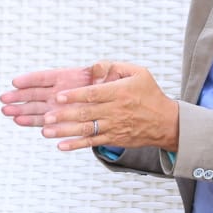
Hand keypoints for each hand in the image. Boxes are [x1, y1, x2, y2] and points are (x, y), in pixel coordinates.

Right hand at [0, 65, 103, 126]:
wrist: (111, 101)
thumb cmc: (108, 83)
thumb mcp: (108, 73)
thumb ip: (101, 71)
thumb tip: (99, 67)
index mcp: (66, 76)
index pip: (44, 77)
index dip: (30, 79)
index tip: (16, 82)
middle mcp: (57, 91)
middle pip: (34, 93)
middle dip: (18, 96)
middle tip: (3, 98)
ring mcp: (55, 105)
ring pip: (34, 107)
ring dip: (20, 109)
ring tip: (6, 111)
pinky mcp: (58, 119)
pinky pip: (42, 120)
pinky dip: (31, 121)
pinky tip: (18, 121)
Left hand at [36, 61, 180, 151]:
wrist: (166, 122)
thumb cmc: (150, 94)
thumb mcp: (139, 72)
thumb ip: (115, 66)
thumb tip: (95, 66)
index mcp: (119, 92)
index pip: (94, 94)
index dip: (75, 95)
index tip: (59, 96)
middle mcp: (115, 111)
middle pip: (86, 113)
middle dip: (64, 115)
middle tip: (46, 116)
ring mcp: (113, 126)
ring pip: (86, 129)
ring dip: (65, 131)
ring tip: (46, 131)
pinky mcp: (113, 139)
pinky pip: (92, 143)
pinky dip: (76, 145)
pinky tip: (61, 146)